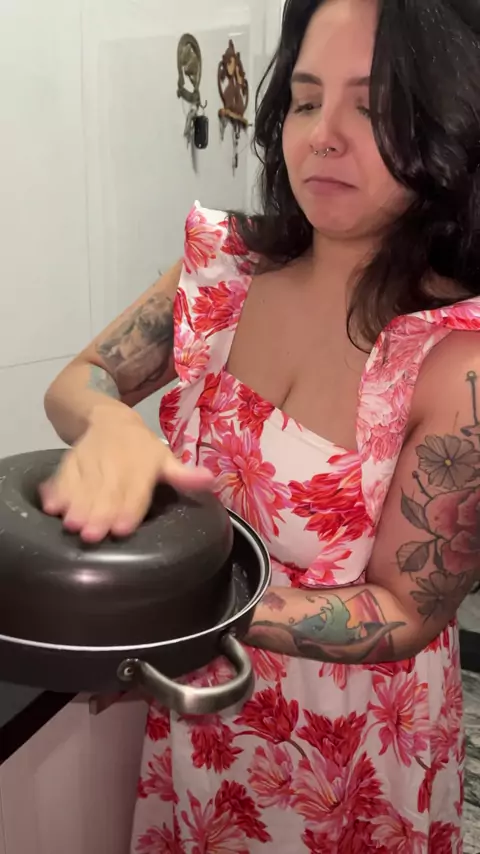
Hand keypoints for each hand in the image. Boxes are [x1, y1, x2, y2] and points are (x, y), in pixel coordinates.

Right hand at [39, 409, 212, 541]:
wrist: (110, 419)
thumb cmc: (143, 450)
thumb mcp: (165, 460)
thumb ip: (184, 476)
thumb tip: (211, 480)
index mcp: (143, 464)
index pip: (136, 489)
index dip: (129, 508)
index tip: (123, 527)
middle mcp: (116, 462)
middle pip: (107, 491)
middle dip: (99, 513)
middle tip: (93, 534)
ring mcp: (90, 460)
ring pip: (83, 485)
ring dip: (76, 505)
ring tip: (72, 524)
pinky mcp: (70, 460)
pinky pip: (62, 475)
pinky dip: (55, 489)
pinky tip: (51, 506)